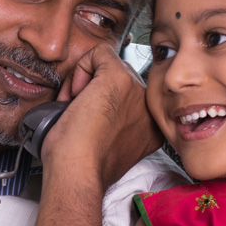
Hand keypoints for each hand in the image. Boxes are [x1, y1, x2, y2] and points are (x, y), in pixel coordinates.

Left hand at [40, 45, 160, 187]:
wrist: (78, 173)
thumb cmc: (82, 166)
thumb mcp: (106, 143)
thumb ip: (112, 123)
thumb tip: (95, 105)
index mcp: (150, 127)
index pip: (128, 96)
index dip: (102, 103)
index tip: (90, 122)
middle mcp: (149, 108)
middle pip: (120, 78)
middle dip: (94, 90)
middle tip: (78, 114)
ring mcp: (137, 92)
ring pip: (110, 66)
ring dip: (86, 82)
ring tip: (76, 108)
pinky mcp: (119, 79)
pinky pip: (100, 53)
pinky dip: (80, 68)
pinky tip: (75, 96)